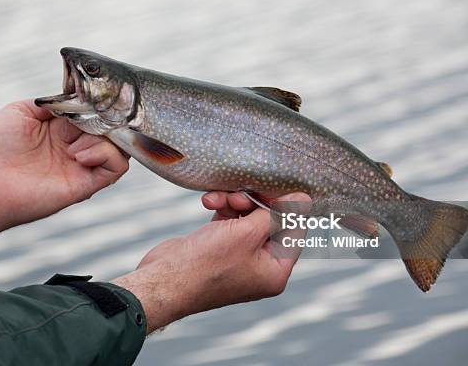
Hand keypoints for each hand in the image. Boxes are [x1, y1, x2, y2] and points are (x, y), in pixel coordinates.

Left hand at [0, 100, 128, 250]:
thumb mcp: (20, 111)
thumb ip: (50, 102)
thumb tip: (76, 97)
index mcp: (62, 130)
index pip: (95, 113)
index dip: (97, 104)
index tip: (91, 100)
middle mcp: (76, 147)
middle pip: (112, 128)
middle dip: (104, 120)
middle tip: (85, 123)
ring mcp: (82, 166)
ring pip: (119, 146)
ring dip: (103, 138)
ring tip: (73, 146)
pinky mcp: (84, 185)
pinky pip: (116, 168)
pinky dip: (107, 155)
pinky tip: (78, 155)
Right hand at [112, 191, 310, 333]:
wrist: (163, 280)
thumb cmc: (206, 264)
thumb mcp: (248, 234)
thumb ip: (276, 215)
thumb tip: (303, 200)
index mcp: (274, 272)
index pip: (293, 233)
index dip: (288, 208)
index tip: (281, 186)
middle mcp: (258, 267)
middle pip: (269, 223)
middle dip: (254, 203)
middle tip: (243, 192)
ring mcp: (237, 258)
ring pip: (246, 219)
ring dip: (234, 203)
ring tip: (220, 199)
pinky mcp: (217, 248)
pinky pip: (228, 222)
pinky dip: (221, 210)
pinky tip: (208, 202)